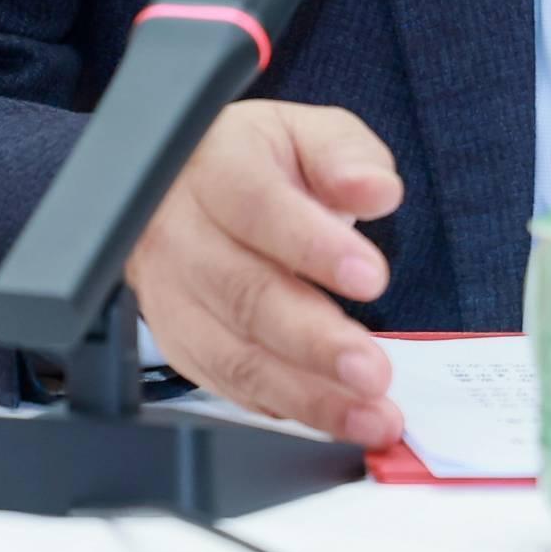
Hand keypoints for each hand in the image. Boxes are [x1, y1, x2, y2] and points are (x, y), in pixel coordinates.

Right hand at [121, 100, 404, 444]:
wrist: (176, 194)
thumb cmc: (252, 164)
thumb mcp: (302, 133)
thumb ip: (344, 155)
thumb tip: (376, 189)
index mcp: (216, 170)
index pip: (258, 207)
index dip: (313, 246)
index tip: (371, 277)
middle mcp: (182, 236)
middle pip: (245, 295)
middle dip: (315, 341)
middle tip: (373, 371)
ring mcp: (174, 298)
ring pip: (234, 354)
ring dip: (307, 394)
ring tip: (369, 414)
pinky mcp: (181, 344)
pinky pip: (229, 386)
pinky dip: (284, 408)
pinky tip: (332, 418)